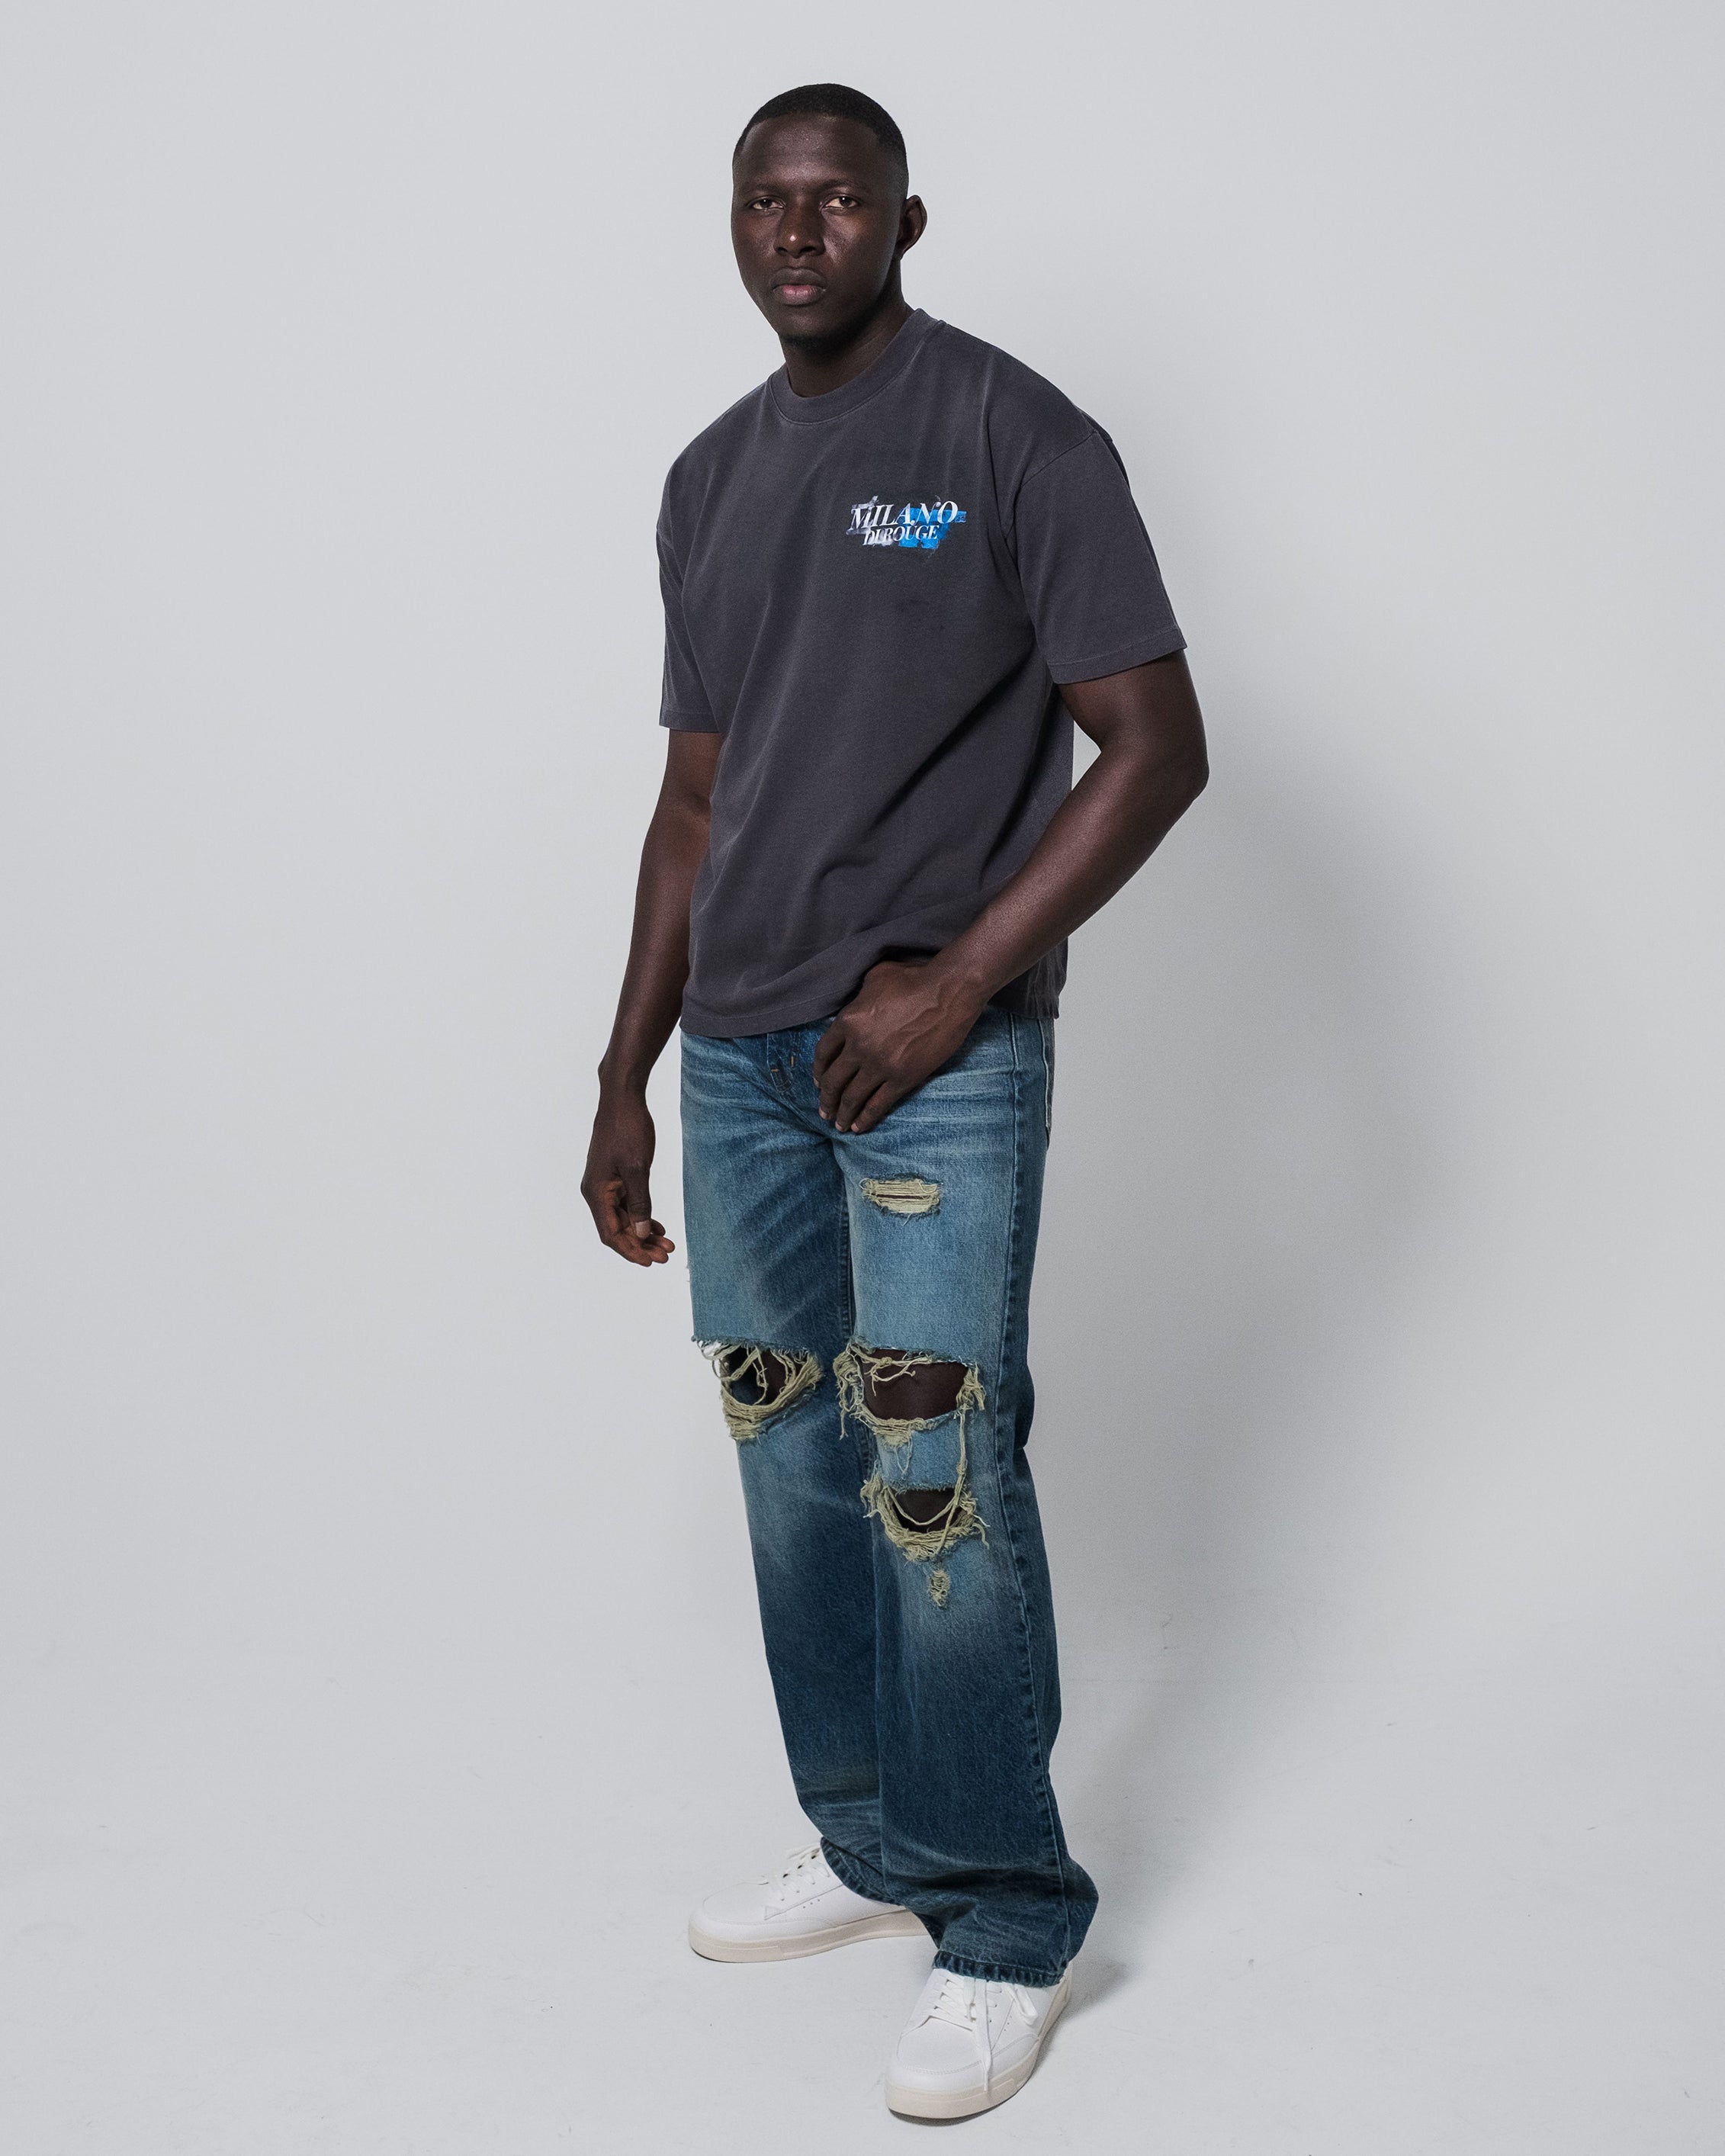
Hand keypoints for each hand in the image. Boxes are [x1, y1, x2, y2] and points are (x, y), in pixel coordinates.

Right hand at [582, 1087, 675, 1265]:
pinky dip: (641, 1216)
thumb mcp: (638, 1169)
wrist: (622, 1098)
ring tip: (667, 1244)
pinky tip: (657, 1225)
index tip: (652, 1262)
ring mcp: (604, 1184)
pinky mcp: (614, 1176)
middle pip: (617, 1229)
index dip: (630, 1251)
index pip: (610, 1234)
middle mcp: (596, 1192)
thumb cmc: (628, 1129)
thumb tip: (641, 1234)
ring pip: (623, 1218)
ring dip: (643, 1232)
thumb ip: (640, 1203)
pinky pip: (626, 1204)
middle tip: (667, 1255)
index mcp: (595, 1193)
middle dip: (641, 1245)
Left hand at [813, 959, 986, 1133]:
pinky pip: (878, 1105)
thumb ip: (859, 996)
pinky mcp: (903, 1078)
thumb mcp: (876, 977)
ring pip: (853, 1097)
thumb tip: (857, 1005)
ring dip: (843, 1114)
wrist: (948, 993)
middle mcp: (858, 1047)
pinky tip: (859, 1128)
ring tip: (839, 1125)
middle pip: (833, 1080)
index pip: (823, 1053)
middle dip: (826, 1100)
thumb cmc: (915, 978)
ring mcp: (880, 1065)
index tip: (817, 1083)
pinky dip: (866, 1119)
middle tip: (824, 1111)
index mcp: (848, 1021)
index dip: (818, 1072)